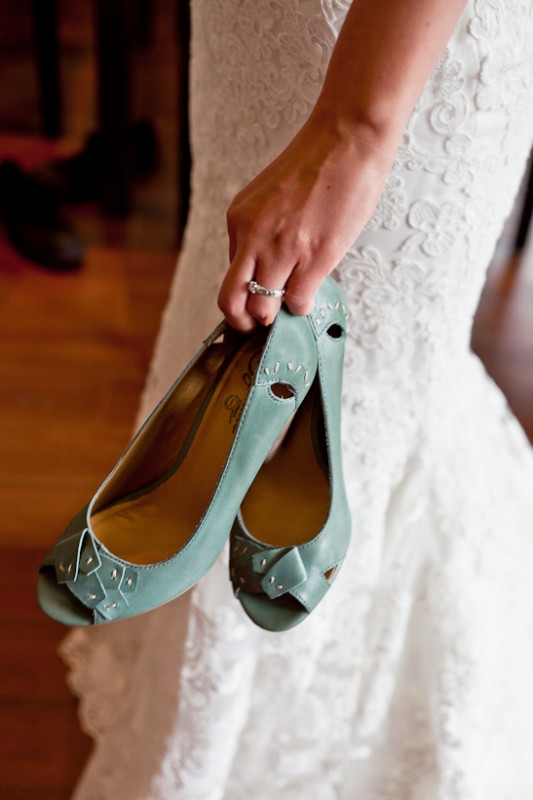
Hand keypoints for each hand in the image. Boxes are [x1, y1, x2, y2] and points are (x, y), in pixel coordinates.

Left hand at [217, 114, 393, 331]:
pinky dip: (302, 307)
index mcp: (239, 220)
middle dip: (243, 321)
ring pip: (262, 310)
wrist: (348, 139)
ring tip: (290, 306)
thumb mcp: (269, 197)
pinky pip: (297, 303)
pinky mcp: (314, 259)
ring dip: (276, 316)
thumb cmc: (316, 164)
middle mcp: (252, 237)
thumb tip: (267, 268)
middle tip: (259, 325)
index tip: (256, 299)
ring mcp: (282, 250)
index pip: (231, 272)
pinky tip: (311, 294)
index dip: (246, 290)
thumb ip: (261, 232)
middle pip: (231, 301)